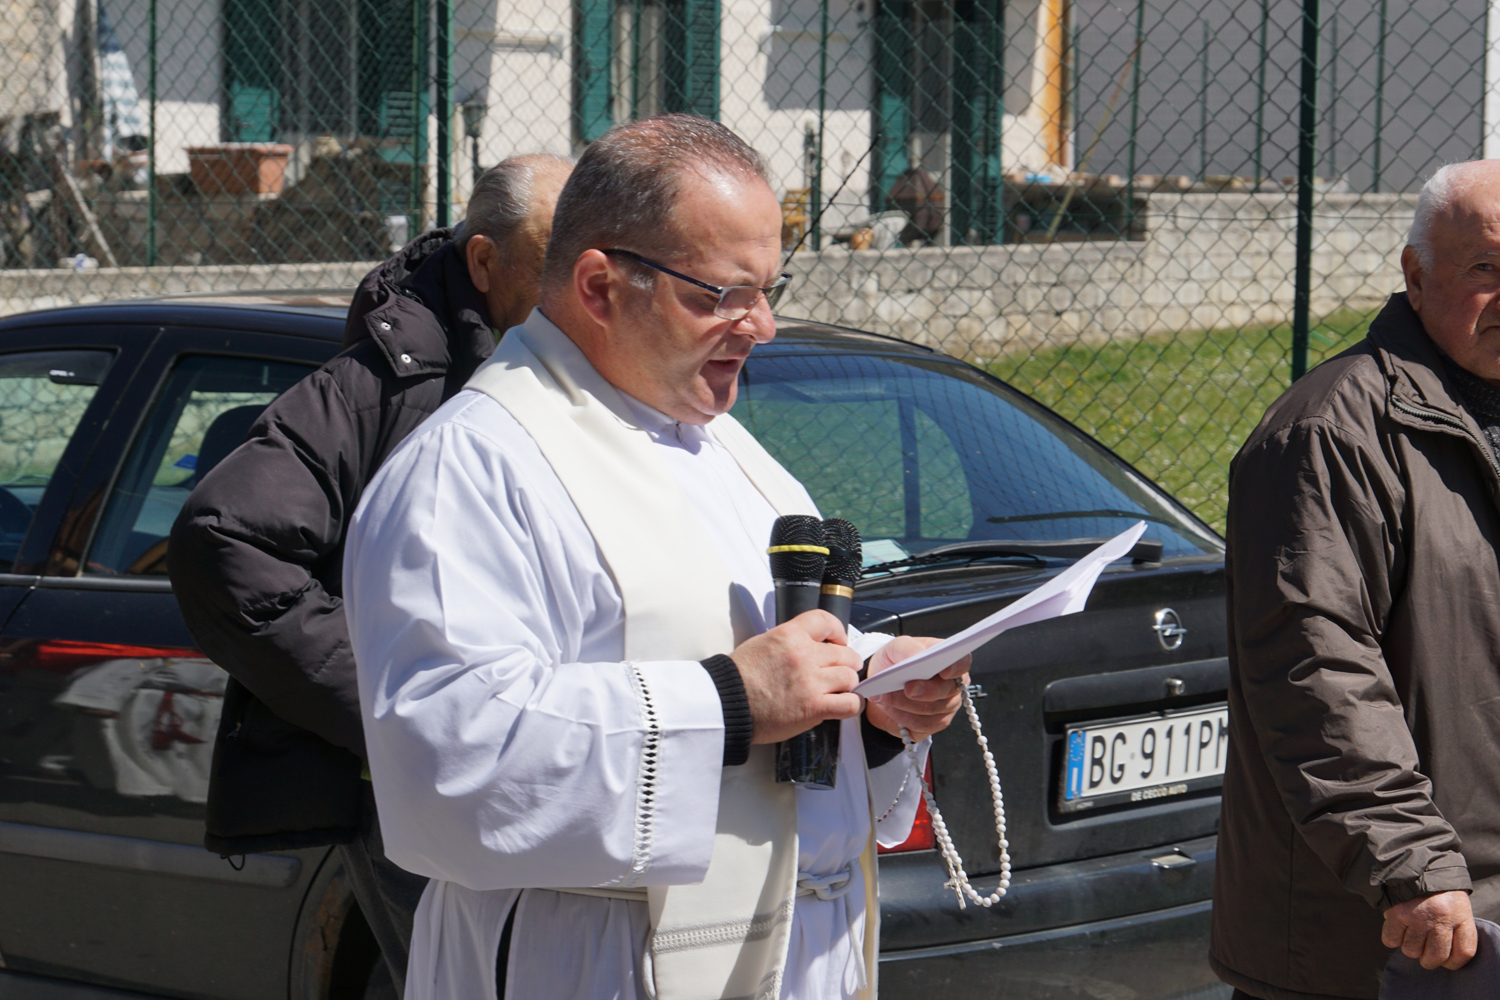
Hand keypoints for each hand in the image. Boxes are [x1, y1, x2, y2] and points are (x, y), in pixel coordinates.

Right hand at [732, 610, 862, 743]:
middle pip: (844, 653)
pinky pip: (849, 704)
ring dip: (847, 684)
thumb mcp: (761, 643)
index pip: (825, 621)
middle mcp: (803, 655)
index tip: (839, 640)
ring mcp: (810, 682)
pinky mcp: (813, 707)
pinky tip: (846, 705)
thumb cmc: (738, 678)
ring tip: (840, 690)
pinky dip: (852, 705)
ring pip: (850, 677)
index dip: (838, 630)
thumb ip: (789, 642)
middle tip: (842, 670)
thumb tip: (808, 646)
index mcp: (789, 635)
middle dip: (846, 662)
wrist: (726, 704)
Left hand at [864, 636, 970, 742]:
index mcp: (948, 659)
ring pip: (934, 710)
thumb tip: (918, 656)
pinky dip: (903, 717)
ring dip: (906, 704)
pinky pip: (924, 726)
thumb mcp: (896, 648)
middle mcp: (952, 684)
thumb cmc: (894, 662)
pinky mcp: (934, 724)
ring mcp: (946, 706)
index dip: (956, 668)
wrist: (880, 686)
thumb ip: (909, 648)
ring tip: (884, 696)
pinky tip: (890, 708)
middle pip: (948, 690)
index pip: (962, 662)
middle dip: (927, 690)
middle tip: (907, 688)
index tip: (943, 671)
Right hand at [1381, 890, 1477, 970]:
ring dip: (1410, 947)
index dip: (1454, 962)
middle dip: (1428, 960)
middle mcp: (1440, 918)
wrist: (1417, 866)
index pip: (1463, 953)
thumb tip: (1446, 958)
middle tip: (1425, 952)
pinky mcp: (1397, 912)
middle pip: (1435, 957)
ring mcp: (1417, 916)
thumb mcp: (1459, 908)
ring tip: (1411, 935)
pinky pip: (1391, 940)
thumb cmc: (1441, 892)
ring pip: (1411, 951)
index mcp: (1461, 917)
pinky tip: (1398, 929)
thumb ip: (1458, 931)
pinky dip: (1392, 938)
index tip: (1446, 959)